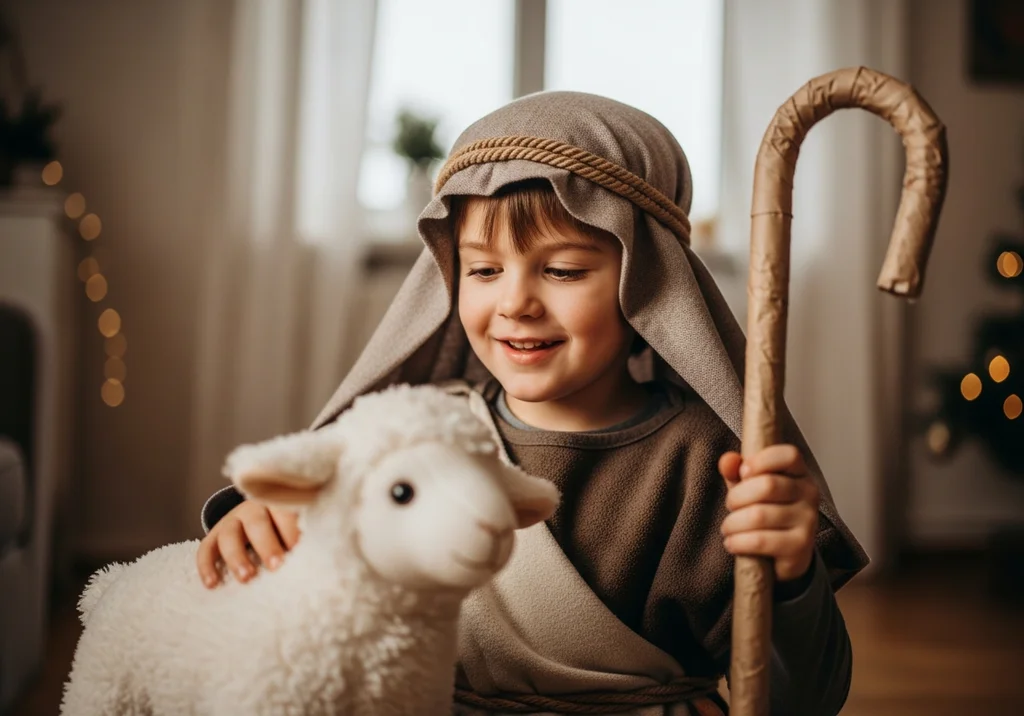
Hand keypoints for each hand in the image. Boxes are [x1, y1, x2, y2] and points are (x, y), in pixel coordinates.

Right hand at [196, 501, 299, 587]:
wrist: (255, 522)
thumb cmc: (283, 530)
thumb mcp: (294, 527)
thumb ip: (302, 539)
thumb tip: (318, 561)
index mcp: (277, 504)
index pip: (284, 512)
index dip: (291, 530)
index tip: (299, 549)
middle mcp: (252, 509)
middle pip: (257, 523)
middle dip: (267, 545)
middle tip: (277, 565)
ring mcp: (230, 521)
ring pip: (229, 535)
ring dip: (237, 557)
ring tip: (247, 578)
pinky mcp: (213, 536)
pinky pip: (205, 549)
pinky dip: (206, 566)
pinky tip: (212, 584)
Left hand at [718, 444, 818, 582]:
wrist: (784, 554)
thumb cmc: (766, 513)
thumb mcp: (749, 488)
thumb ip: (737, 471)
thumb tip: (728, 460)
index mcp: (799, 473)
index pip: (789, 455)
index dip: (761, 460)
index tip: (743, 472)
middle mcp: (809, 494)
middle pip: (767, 485)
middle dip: (737, 497)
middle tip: (730, 507)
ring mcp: (808, 521)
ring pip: (759, 516)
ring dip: (733, 523)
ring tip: (728, 528)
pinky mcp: (800, 546)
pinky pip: (760, 541)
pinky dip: (738, 542)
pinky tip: (732, 543)